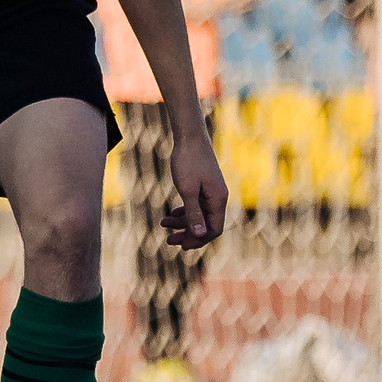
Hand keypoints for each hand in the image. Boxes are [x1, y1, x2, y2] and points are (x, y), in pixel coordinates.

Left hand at [160, 127, 227, 248]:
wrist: (189, 137)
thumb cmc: (188, 161)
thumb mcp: (187, 189)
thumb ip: (193, 212)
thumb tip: (199, 235)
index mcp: (218, 200)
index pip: (214, 229)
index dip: (199, 240)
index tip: (181, 245)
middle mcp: (217, 198)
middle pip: (206, 225)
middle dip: (188, 234)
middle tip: (169, 241)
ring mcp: (211, 192)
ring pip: (199, 215)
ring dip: (182, 223)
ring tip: (163, 224)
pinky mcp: (203, 186)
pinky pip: (196, 205)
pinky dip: (184, 212)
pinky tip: (170, 215)